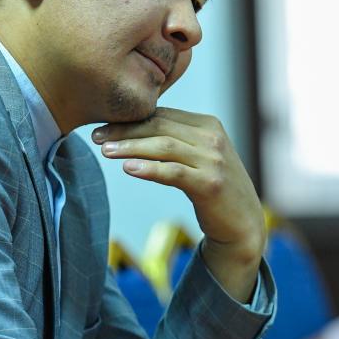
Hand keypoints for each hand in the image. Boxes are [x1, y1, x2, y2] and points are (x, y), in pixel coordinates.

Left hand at [92, 106, 264, 300]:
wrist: (242, 223)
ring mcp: (214, 160)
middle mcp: (212, 138)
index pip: (162, 115)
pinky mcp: (210, 184)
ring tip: (105, 151)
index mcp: (208, 124)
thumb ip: (176, 139)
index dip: (130, 119)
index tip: (103, 125)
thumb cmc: (212, 187)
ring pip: (163, 146)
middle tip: (96, 136)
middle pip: (159, 126)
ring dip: (131, 147)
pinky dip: (149, 168)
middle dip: (124, 130)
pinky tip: (128, 168)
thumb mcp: (198, 156)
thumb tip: (132, 129)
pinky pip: (173, 172)